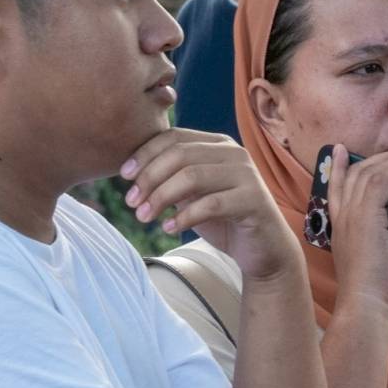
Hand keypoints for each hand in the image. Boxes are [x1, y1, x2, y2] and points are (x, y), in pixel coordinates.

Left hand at [120, 130, 300, 281]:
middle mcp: (234, 153)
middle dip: (150, 178)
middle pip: (180, 155)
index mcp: (217, 144)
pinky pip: (211, 204)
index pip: (174, 137)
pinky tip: (169, 229)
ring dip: (162, 197)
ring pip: (193, 176)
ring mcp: (247, 175)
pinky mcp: (254, 200)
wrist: (263, 249)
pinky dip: (184, 217)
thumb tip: (131, 172)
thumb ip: (171, 178)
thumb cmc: (224, 220)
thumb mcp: (193, 194)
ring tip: (144, 217)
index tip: (124, 176)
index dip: (145, 154)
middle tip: (132, 202)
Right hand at [324, 147, 387, 318]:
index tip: (343, 150)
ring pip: (371, 172)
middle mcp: (341, 217)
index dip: (339, 168)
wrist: (366, 305)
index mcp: (338, 227)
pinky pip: (383, 180)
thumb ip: (380, 245)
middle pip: (356, 173)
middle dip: (382, 160)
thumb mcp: (375, 261)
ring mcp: (351, 215)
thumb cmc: (374, 292)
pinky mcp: (366, 216)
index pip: (335, 188)